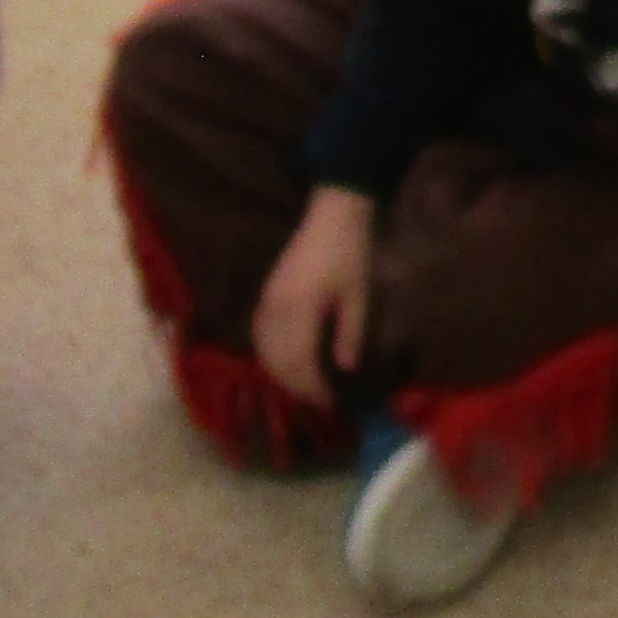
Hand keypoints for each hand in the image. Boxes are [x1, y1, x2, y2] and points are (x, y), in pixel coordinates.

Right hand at [252, 188, 378, 410]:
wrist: (330, 216)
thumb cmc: (350, 253)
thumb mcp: (358, 296)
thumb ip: (350, 335)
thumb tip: (346, 370)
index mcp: (300, 309)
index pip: (299, 362)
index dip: (312, 387)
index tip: (331, 402)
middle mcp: (275, 309)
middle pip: (277, 362)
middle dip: (297, 386)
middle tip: (320, 401)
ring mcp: (266, 301)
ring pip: (263, 352)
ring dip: (281, 374)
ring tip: (305, 388)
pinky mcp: (264, 296)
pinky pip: (259, 336)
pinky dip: (269, 357)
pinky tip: (286, 365)